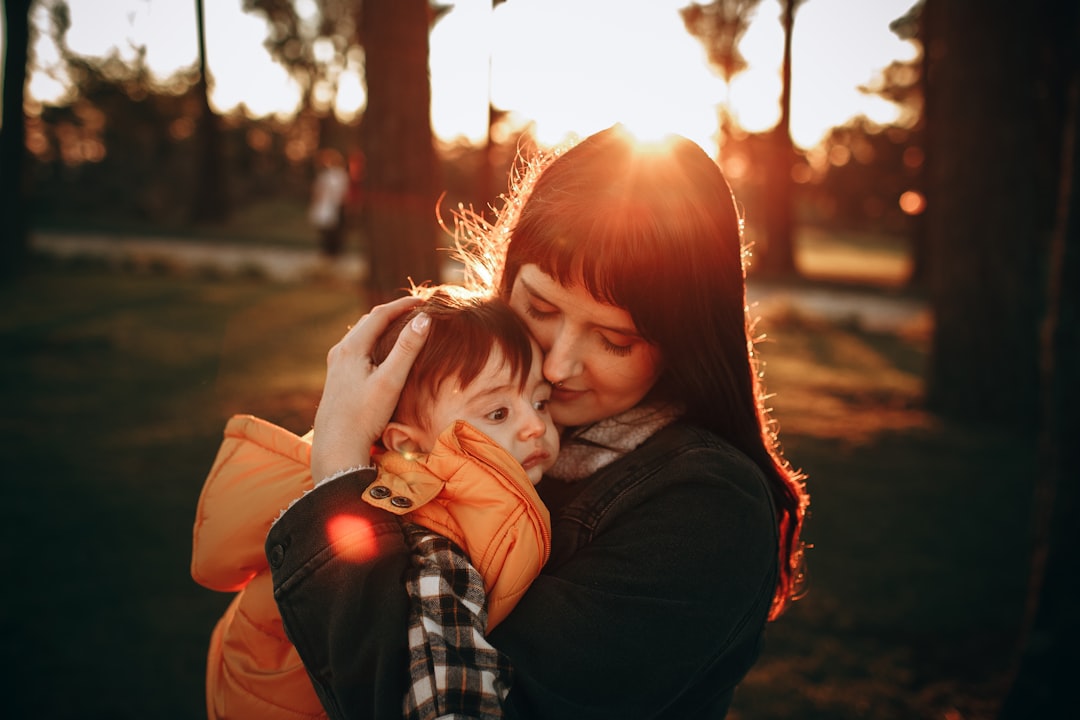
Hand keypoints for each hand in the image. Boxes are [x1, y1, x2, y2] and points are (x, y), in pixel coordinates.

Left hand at [310, 295, 430, 481]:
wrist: (337, 447)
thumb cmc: (364, 415)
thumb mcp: (390, 381)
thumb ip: (407, 348)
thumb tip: (424, 318)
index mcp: (352, 347)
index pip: (380, 314)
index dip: (403, 304)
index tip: (425, 301)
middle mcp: (340, 352)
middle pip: (368, 321)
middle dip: (393, 312)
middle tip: (416, 309)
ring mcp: (336, 365)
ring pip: (361, 335)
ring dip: (382, 326)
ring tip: (403, 326)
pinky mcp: (337, 379)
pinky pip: (357, 349)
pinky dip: (374, 341)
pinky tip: (382, 352)